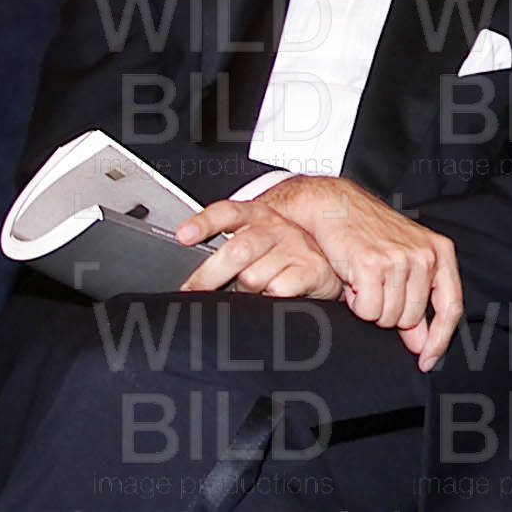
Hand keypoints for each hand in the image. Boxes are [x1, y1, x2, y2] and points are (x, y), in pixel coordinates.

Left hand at [176, 200, 340, 298]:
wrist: (328, 262)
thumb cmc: (278, 256)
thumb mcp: (252, 241)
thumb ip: (224, 248)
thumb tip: (190, 274)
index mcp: (256, 215)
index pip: (227, 213)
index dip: (204, 223)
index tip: (183, 235)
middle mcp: (276, 227)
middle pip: (237, 250)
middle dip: (209, 276)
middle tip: (194, 291)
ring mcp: (296, 247)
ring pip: (254, 277)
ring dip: (246, 291)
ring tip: (252, 291)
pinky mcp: (313, 269)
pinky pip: (278, 290)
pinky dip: (269, 298)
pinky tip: (273, 295)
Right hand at [260, 175, 463, 370]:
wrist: (336, 207)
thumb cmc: (370, 235)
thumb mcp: (404, 263)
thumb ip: (416, 302)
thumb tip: (422, 344)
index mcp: (440, 252)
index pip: (451, 307)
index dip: (439, 340)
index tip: (426, 361)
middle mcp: (425, 255)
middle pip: (411, 318)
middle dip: (389, 313)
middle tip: (375, 287)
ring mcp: (400, 259)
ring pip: (388, 317)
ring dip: (370, 307)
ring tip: (364, 280)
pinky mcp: (372, 264)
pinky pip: (367, 310)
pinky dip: (356, 302)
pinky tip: (352, 279)